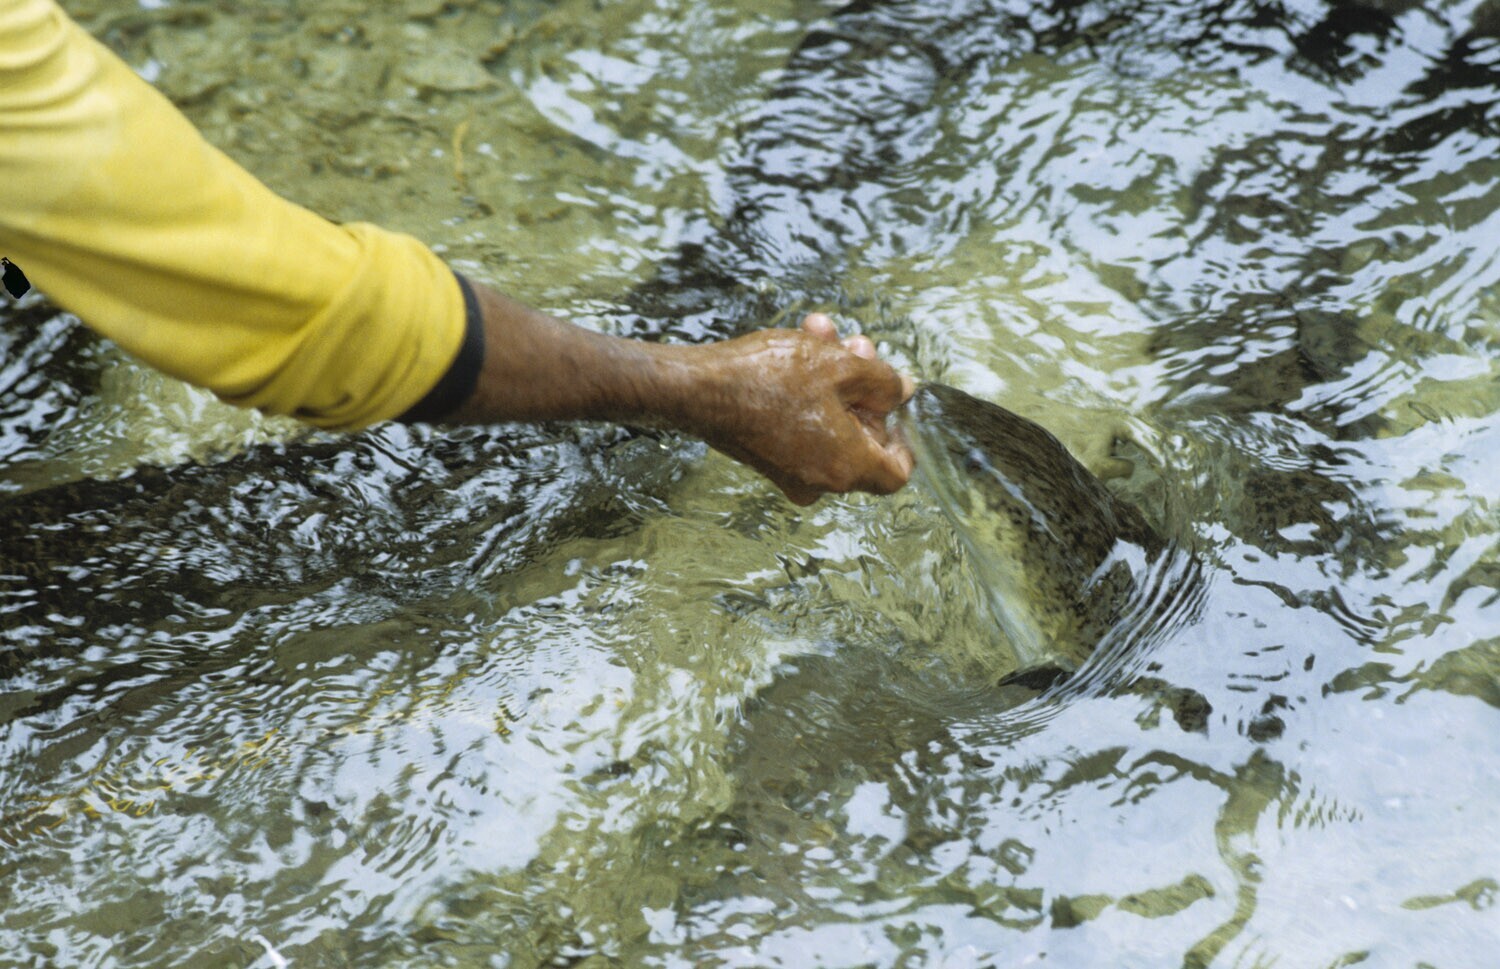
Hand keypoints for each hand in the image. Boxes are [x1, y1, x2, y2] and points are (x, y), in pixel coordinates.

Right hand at [689, 313, 915, 504]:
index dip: (905, 436)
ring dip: (833, 375)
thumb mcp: (840, 367)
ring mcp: (793, 471)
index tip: (898, 405)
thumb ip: (882, 381)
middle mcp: (822, 480)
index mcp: (847, 467)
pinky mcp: (770, 456)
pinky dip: (807, 389)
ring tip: (822, 331)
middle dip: (863, 384)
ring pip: (832, 422)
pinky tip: (799, 343)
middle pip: (863, 436)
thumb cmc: (767, 380)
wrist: (698, 389)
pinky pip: (803, 425)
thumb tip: (901, 391)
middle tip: (856, 345)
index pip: (898, 471)